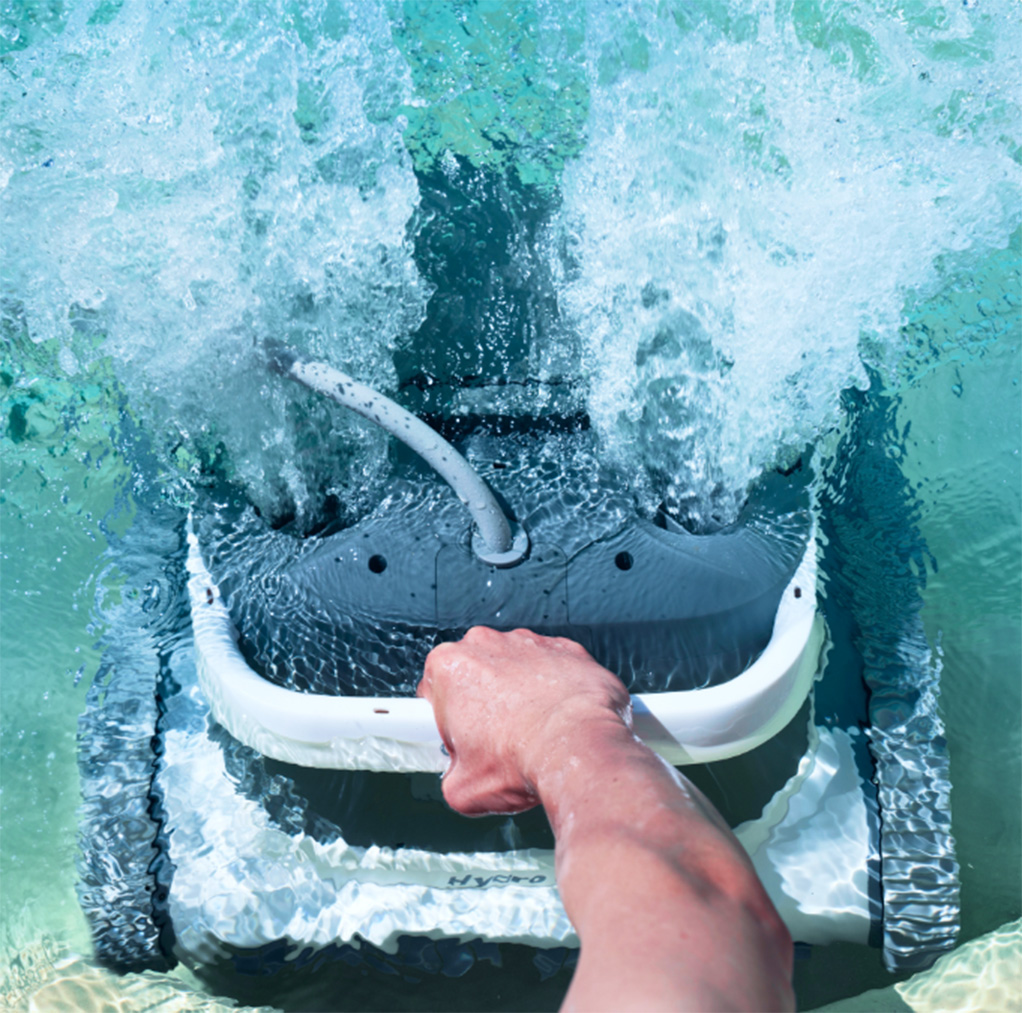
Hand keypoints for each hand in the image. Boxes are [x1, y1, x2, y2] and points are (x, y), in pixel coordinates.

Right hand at [417, 627, 631, 815]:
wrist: (579, 752)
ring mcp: (528, 642)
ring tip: (533, 734)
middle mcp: (485, 644)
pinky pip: (554, 668)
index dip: (447, 721)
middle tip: (496, 743)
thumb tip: (461, 776)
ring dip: (520, 694)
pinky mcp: (566, 650)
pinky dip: (555, 689)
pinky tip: (560, 719)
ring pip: (515, 668)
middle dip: (482, 705)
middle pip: (474, 675)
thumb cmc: (521, 763)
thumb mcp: (461, 789)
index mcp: (448, 667)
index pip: (433, 691)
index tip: (460, 736)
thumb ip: (451, 774)